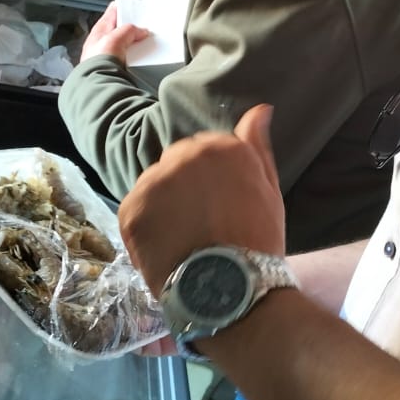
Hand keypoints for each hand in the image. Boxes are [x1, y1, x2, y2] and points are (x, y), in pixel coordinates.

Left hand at [80, 2, 149, 63]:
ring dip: (131, 43)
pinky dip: (132, 56)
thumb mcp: (117, 37)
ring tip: (143, 42)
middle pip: (118, 29)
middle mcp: (100, 42)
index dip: (121, 8)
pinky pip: (125, 57)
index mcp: (98, 30)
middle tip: (142, 25)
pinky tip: (138, 57)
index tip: (131, 4)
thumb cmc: (99, 59)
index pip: (111, 13)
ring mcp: (106, 55)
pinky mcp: (112, 66)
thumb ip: (129, 31)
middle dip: (129, 27)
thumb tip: (140, 31)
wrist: (98, 81)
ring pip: (122, 43)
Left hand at [119, 104, 285, 296]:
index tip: (220, 206)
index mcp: (220, 147)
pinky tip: (167, 247)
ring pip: (154, 186)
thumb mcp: (268, 190)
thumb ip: (257, 145)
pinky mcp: (131, 209)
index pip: (204, 150)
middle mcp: (183, 154)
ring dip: (163, 205)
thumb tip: (260, 109)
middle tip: (200, 222)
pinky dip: (146, 227)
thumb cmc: (258, 242)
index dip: (211, 181)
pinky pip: (136, 210)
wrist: (229, 290)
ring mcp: (154, 181)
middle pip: (176, 163)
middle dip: (184, 187)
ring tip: (183, 238)